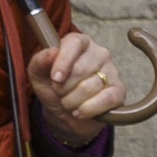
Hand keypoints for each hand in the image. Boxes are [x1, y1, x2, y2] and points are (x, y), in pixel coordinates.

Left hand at [29, 30, 121, 145]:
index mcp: (79, 43)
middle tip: (58, 92)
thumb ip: (40, 61)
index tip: (55, 78)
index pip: (74, 43)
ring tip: (68, 102)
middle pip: (80, 69)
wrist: (64, 114)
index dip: (63, 61)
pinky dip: (88, 109)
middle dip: (62, 87)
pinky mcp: (119, 91)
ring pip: (89, 87)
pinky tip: (79, 111)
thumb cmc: (52, 88)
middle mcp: (99, 53)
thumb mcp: (38, 75)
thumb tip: (52, 51)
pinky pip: (106, 99)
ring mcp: (112, 71)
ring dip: (71, 101)